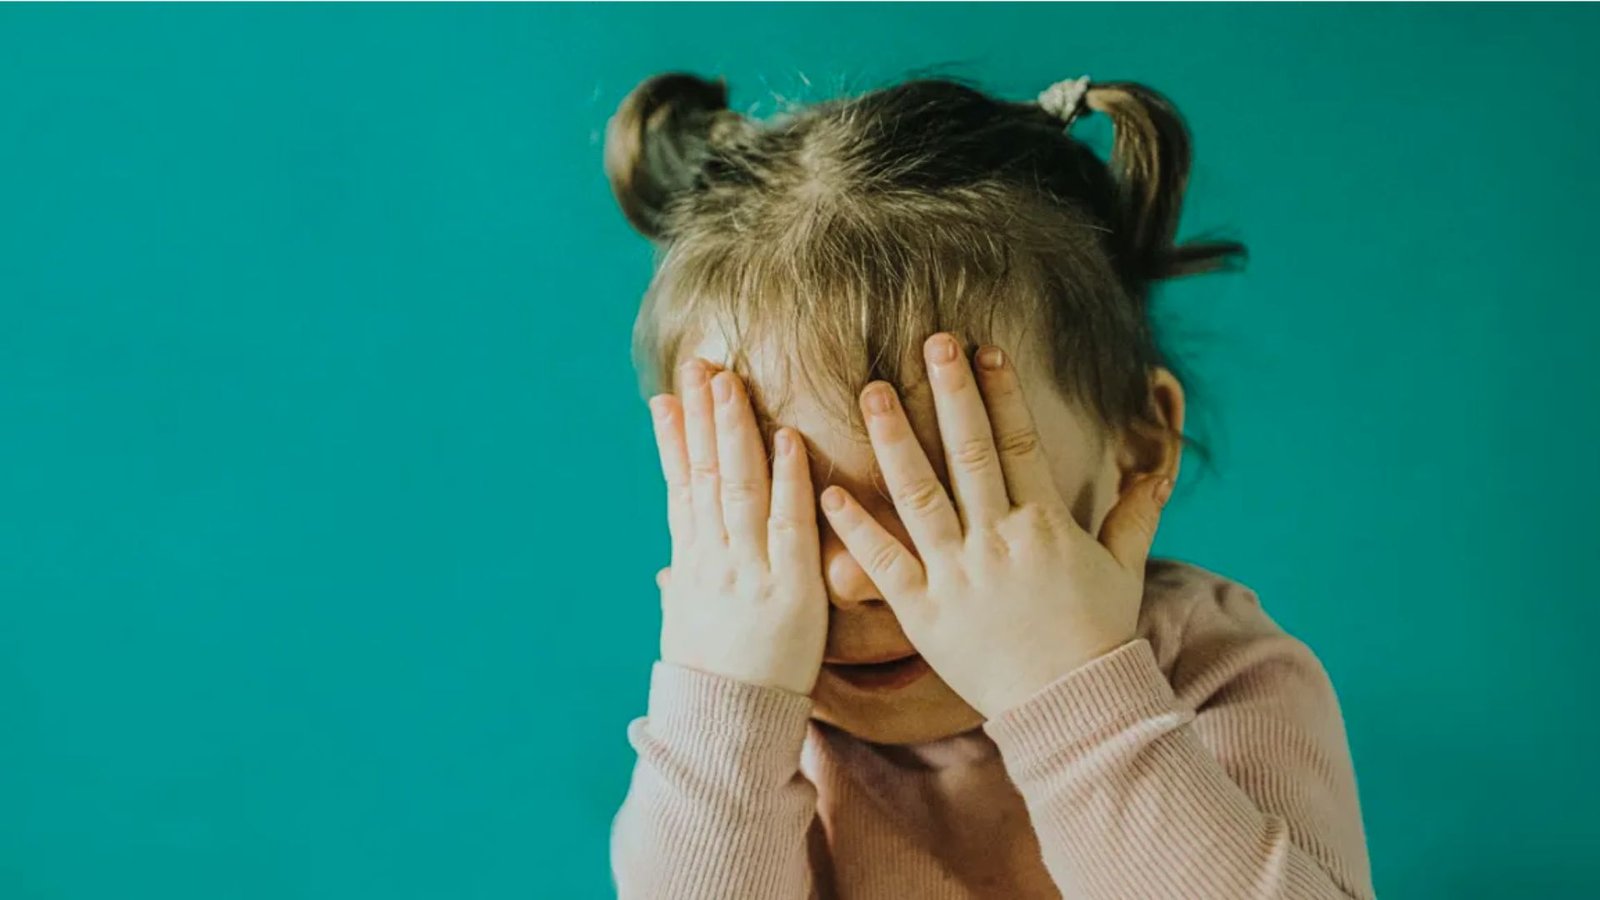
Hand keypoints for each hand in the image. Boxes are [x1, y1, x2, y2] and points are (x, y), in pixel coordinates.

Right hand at [648, 358, 828, 695]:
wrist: (728, 724)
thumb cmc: (714, 676)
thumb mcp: (688, 624)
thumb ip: (682, 585)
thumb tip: (664, 570)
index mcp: (692, 563)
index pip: (680, 488)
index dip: (674, 441)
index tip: (668, 398)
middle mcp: (714, 558)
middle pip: (706, 474)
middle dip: (702, 417)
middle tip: (701, 365)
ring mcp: (750, 570)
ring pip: (738, 486)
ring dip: (736, 430)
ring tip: (731, 382)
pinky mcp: (790, 588)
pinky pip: (787, 524)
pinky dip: (786, 480)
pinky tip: (786, 440)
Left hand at [816, 334, 1173, 717]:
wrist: (1073, 707)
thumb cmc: (1097, 636)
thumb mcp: (1124, 568)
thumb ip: (1134, 513)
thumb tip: (1160, 468)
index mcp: (1045, 525)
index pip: (1018, 444)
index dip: (1001, 393)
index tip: (984, 349)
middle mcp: (999, 541)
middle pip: (969, 453)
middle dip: (949, 393)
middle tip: (929, 341)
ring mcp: (959, 575)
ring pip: (920, 496)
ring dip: (894, 441)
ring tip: (870, 392)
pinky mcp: (924, 612)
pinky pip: (885, 563)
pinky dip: (857, 527)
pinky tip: (830, 490)